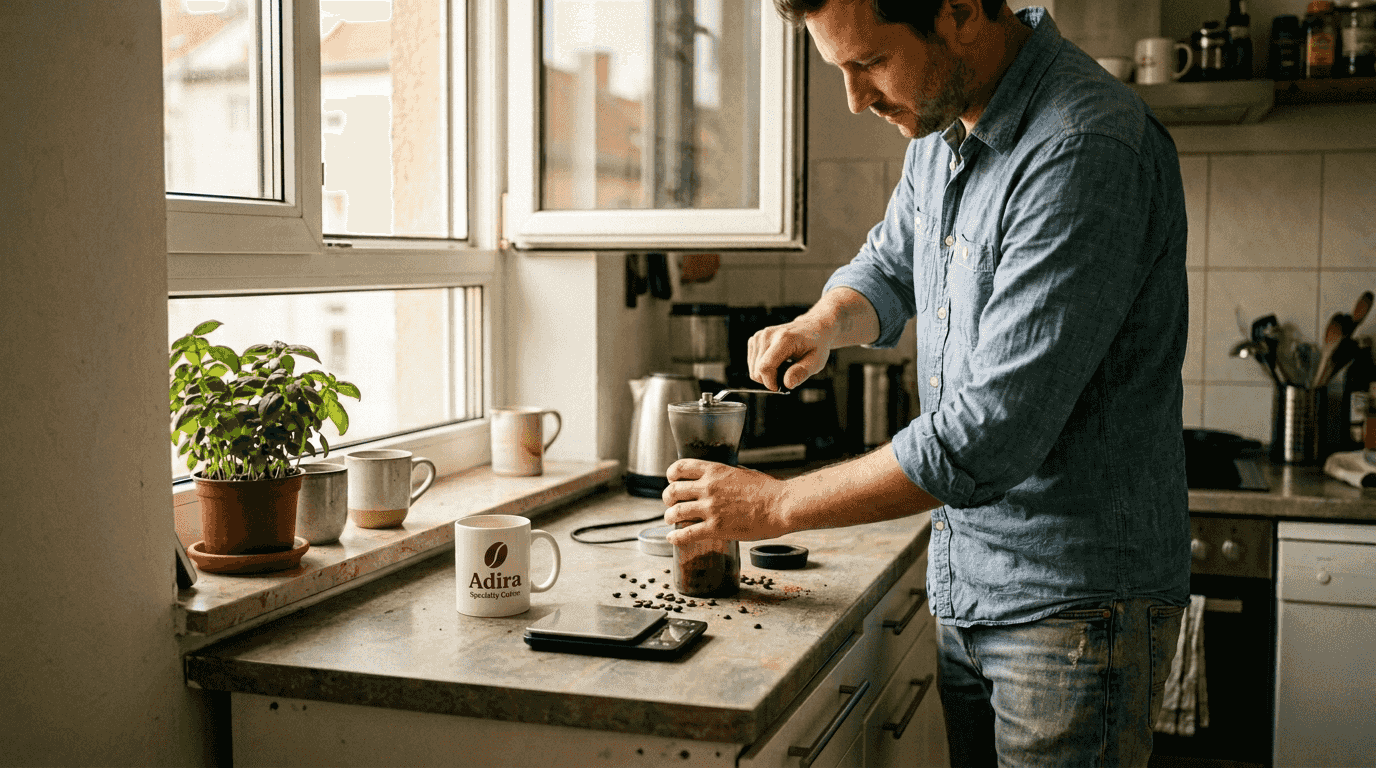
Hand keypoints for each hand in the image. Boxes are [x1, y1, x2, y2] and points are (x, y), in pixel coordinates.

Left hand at [662, 459, 789, 546]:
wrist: (781, 506)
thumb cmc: (768, 490)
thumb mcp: (742, 473)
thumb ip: (725, 476)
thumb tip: (719, 480)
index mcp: (715, 471)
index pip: (680, 468)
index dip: (671, 475)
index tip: (672, 481)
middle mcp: (708, 487)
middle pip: (673, 491)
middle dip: (668, 499)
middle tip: (670, 505)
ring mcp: (710, 508)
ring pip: (675, 512)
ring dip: (670, 518)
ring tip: (672, 522)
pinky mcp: (715, 528)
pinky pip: (686, 533)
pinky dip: (675, 537)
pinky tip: (673, 539)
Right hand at [746, 313, 834, 391]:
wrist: (812, 328)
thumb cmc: (816, 344)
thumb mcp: (816, 361)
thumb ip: (802, 372)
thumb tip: (787, 384)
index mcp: (784, 338)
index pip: (765, 367)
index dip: (770, 382)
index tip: (780, 387)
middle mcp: (768, 335)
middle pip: (757, 369)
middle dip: (769, 380)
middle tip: (785, 376)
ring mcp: (760, 336)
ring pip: (753, 367)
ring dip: (766, 374)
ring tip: (782, 367)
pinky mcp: (756, 339)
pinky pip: (752, 362)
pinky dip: (762, 367)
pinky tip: (776, 362)